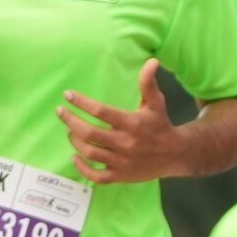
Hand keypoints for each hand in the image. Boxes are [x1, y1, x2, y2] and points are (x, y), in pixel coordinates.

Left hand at [58, 58, 183, 183]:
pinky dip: (82, 168)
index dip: (82, 102)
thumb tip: (151, 61)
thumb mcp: (156, 103)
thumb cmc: (161, 126)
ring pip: (89, 152)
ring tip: (69, 129)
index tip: (68, 95)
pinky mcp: (120, 175)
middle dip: (70, 121)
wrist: (175, 155)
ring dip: (74, 140)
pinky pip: (96, 175)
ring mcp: (121, 161)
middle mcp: (125, 143)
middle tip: (60, 111)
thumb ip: (148, 83)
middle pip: (89, 133)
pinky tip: (75, 156)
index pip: (101, 112)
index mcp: (132, 124)